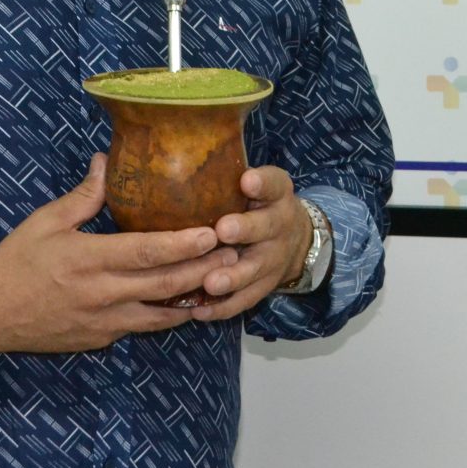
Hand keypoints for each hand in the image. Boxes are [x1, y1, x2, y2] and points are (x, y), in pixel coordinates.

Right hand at [0, 155, 237, 352]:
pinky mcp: (102, 339)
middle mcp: (102, 294)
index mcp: (88, 260)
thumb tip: (107, 160)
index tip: (212, 232)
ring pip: (162, 313)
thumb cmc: (16, 261)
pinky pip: (145, 326)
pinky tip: (190, 303)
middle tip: (235, 254)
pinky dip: (170, 316)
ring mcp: (104, 322)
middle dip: (205, 269)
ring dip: (195, 297)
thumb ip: (84, 196)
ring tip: (225, 280)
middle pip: (165, 284)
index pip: (147, 253)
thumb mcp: (46, 222)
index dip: (183, 244)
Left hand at [193, 165, 313, 321]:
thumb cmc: (257, 205)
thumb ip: (226, 175)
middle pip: (266, 228)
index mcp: (277, 195)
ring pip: (254, 269)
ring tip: (211, 282)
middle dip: (245, 230)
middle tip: (223, 230)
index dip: (262, 183)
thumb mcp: (255, 184)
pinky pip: (245, 300)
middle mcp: (279, 226)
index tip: (246, 181)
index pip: (274, 184)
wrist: (295, 240)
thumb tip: (171, 157)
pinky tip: (199, 310)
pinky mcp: (264, 287)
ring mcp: (274, 259)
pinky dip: (223, 307)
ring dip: (233, 276)